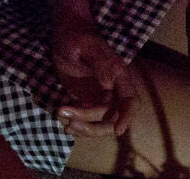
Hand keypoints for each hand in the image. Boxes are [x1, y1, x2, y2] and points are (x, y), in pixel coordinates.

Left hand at [53, 16, 135, 136]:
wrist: (65, 35)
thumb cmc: (75, 36)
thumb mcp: (85, 46)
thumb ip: (100, 63)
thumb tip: (109, 84)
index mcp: (118, 76)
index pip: (129, 102)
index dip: (126, 118)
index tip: (118, 131)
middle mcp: (112, 91)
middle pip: (112, 119)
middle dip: (93, 125)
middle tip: (71, 121)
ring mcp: (99, 98)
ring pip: (98, 123)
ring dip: (82, 126)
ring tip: (61, 114)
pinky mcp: (87, 101)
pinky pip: (85, 120)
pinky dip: (75, 123)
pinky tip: (62, 116)